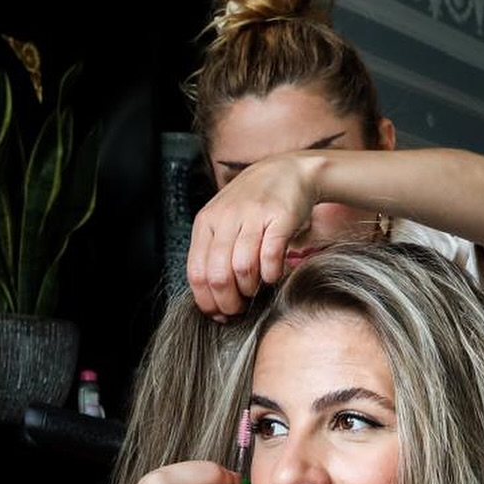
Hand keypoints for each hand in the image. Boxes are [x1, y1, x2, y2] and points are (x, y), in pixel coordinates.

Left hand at [187, 154, 319, 317]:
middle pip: (218, 275)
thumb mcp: (223, 222)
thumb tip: (211, 299)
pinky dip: (270, 274)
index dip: (207, 301)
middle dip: (228, 302)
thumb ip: (213, 253)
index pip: (197, 272)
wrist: (287, 171)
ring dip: (249, 288)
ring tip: (254, 290)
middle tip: (238, 309)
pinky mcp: (279, 217)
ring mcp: (252, 216)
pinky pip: (270, 255)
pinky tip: (272, 276)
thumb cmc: (252, 204)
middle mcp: (226, 218)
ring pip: (242, 267)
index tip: (218, 313)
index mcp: (206, 223)